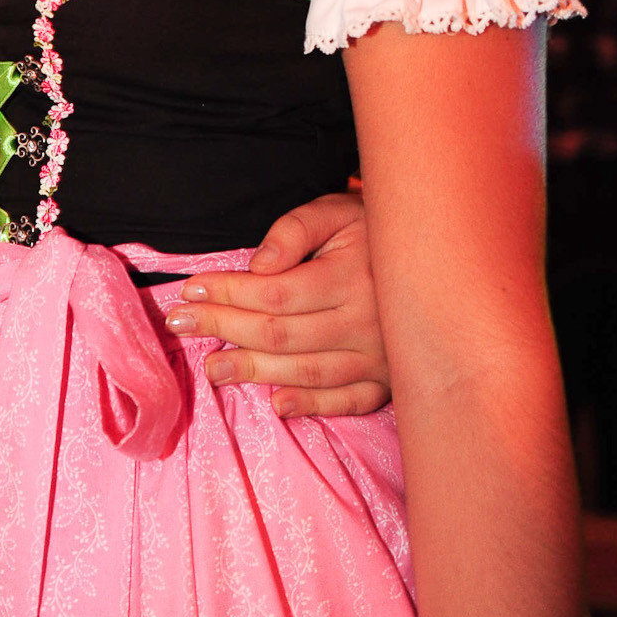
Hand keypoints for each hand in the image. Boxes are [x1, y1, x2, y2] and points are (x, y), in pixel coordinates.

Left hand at [165, 191, 389, 417]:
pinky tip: (277, 404)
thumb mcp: (336, 211)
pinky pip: (349, 401)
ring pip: (307, 370)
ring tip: (211, 367)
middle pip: (281, 334)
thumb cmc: (373, 230)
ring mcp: (380, 356)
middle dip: (224, 329)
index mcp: (353, 275)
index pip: (275, 293)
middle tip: (181, 324)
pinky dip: (313, 405)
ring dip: (254, 371)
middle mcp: (368, 321)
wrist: (435, 258)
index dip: (228, 293)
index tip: (190, 290)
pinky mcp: (389, 380)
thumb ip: (295, 230)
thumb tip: (258, 265)